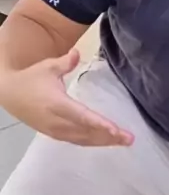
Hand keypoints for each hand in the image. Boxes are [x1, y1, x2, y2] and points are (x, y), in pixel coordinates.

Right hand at [0, 49, 133, 145]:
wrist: (9, 94)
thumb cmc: (31, 78)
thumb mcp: (47, 67)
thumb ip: (65, 62)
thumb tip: (77, 52)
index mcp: (56, 104)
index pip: (82, 117)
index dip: (99, 124)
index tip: (115, 130)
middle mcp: (57, 121)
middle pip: (86, 132)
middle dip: (109, 137)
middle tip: (130, 139)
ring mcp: (55, 131)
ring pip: (83, 140)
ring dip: (103, 142)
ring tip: (124, 141)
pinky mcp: (54, 135)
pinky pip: (77, 141)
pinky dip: (93, 142)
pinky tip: (106, 142)